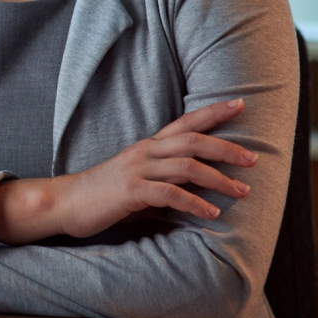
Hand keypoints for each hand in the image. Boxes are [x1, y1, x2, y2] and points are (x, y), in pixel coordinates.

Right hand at [0, 98, 257, 242]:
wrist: (64, 202)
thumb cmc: (103, 193)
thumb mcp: (137, 178)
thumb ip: (164, 177)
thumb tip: (197, 188)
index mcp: (148, 146)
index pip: (185, 123)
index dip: (213, 112)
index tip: (240, 104)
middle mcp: (145, 152)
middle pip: (192, 141)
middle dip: (226, 147)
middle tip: (254, 158)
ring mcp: (137, 170)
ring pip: (186, 166)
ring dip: (218, 178)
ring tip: (242, 192)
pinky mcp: (131, 192)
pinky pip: (169, 194)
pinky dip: (194, 203)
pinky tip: (211, 214)